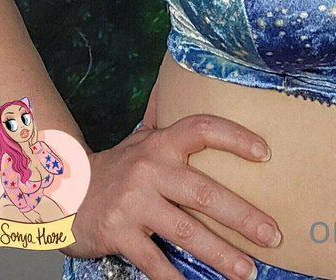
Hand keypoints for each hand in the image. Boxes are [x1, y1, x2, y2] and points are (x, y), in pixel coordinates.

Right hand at [63, 115, 280, 279]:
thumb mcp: (140, 138)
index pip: (202, 129)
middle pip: (204, 192)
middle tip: (272, 235)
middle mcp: (149, 169)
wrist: (63, 194)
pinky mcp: (118, 233)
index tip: (265, 153)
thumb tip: (176, 75)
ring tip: (248, 271)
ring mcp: (133, 203)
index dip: (235, 137)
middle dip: (242, 216)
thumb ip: (162, 113)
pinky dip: (176, 278)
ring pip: (186, 231)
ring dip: (221, 254)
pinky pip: (154, 261)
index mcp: (161, 143)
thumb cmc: (116, 168)